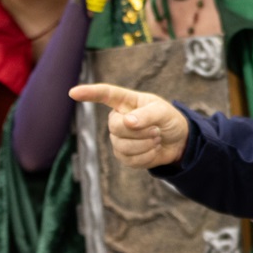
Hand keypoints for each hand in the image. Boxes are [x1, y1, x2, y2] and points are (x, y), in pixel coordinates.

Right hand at [69, 82, 188, 167]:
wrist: (178, 141)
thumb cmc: (169, 120)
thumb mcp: (163, 112)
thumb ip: (146, 114)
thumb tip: (128, 122)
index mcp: (126, 102)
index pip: (105, 95)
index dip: (89, 93)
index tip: (74, 93)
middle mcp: (118, 119)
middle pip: (115, 126)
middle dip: (139, 131)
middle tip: (156, 130)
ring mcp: (118, 138)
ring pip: (122, 146)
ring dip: (145, 144)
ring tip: (156, 138)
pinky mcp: (123, 155)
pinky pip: (129, 159)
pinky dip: (147, 156)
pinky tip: (153, 150)